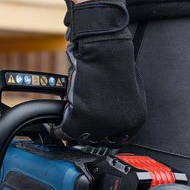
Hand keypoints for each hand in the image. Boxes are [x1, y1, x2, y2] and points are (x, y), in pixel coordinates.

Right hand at [51, 0, 145, 146]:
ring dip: (72, 130)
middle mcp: (120, 126)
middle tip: (76, 125)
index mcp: (135, 120)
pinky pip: (65, 130)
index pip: (117, 139)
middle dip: (86, 132)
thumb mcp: (130, 94)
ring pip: (80, 136)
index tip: (91, 132)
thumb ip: (122, 112)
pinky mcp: (81, 117)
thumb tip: (109, 121)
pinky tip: (54, 124)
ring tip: (65, 122)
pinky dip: (57, 128)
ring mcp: (101, 123)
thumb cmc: (115, 64)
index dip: (102, 134)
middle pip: (98, 139)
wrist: (104, 50)